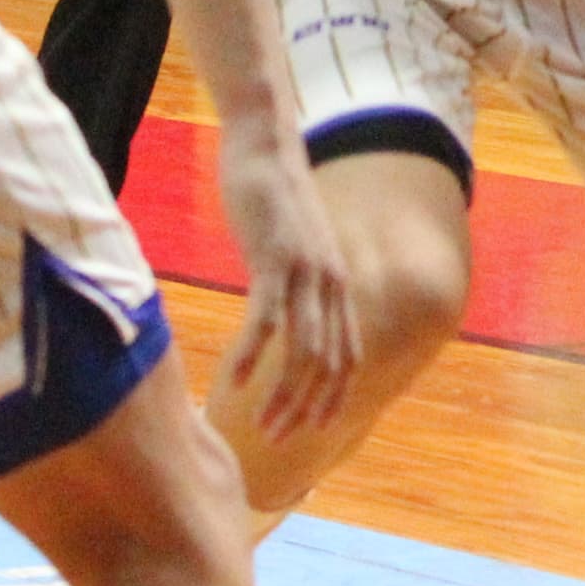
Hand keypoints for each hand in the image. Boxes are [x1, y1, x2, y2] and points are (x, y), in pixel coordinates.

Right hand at [210, 129, 361, 447]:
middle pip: (328, 364)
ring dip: (283, 395)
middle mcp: (330, 283)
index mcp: (336, 284)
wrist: (266, 146)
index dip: (335, 398)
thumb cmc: (273, 198)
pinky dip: (254, 354)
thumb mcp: (293, 248)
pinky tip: (235, 382)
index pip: (349, 356)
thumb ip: (296, 283)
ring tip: (260, 426)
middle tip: (278, 440)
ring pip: (303, 351)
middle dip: (306, 409)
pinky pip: (267, 318)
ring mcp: (305, 272)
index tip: (315, 431)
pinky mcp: (274, 258)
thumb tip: (284, 316)